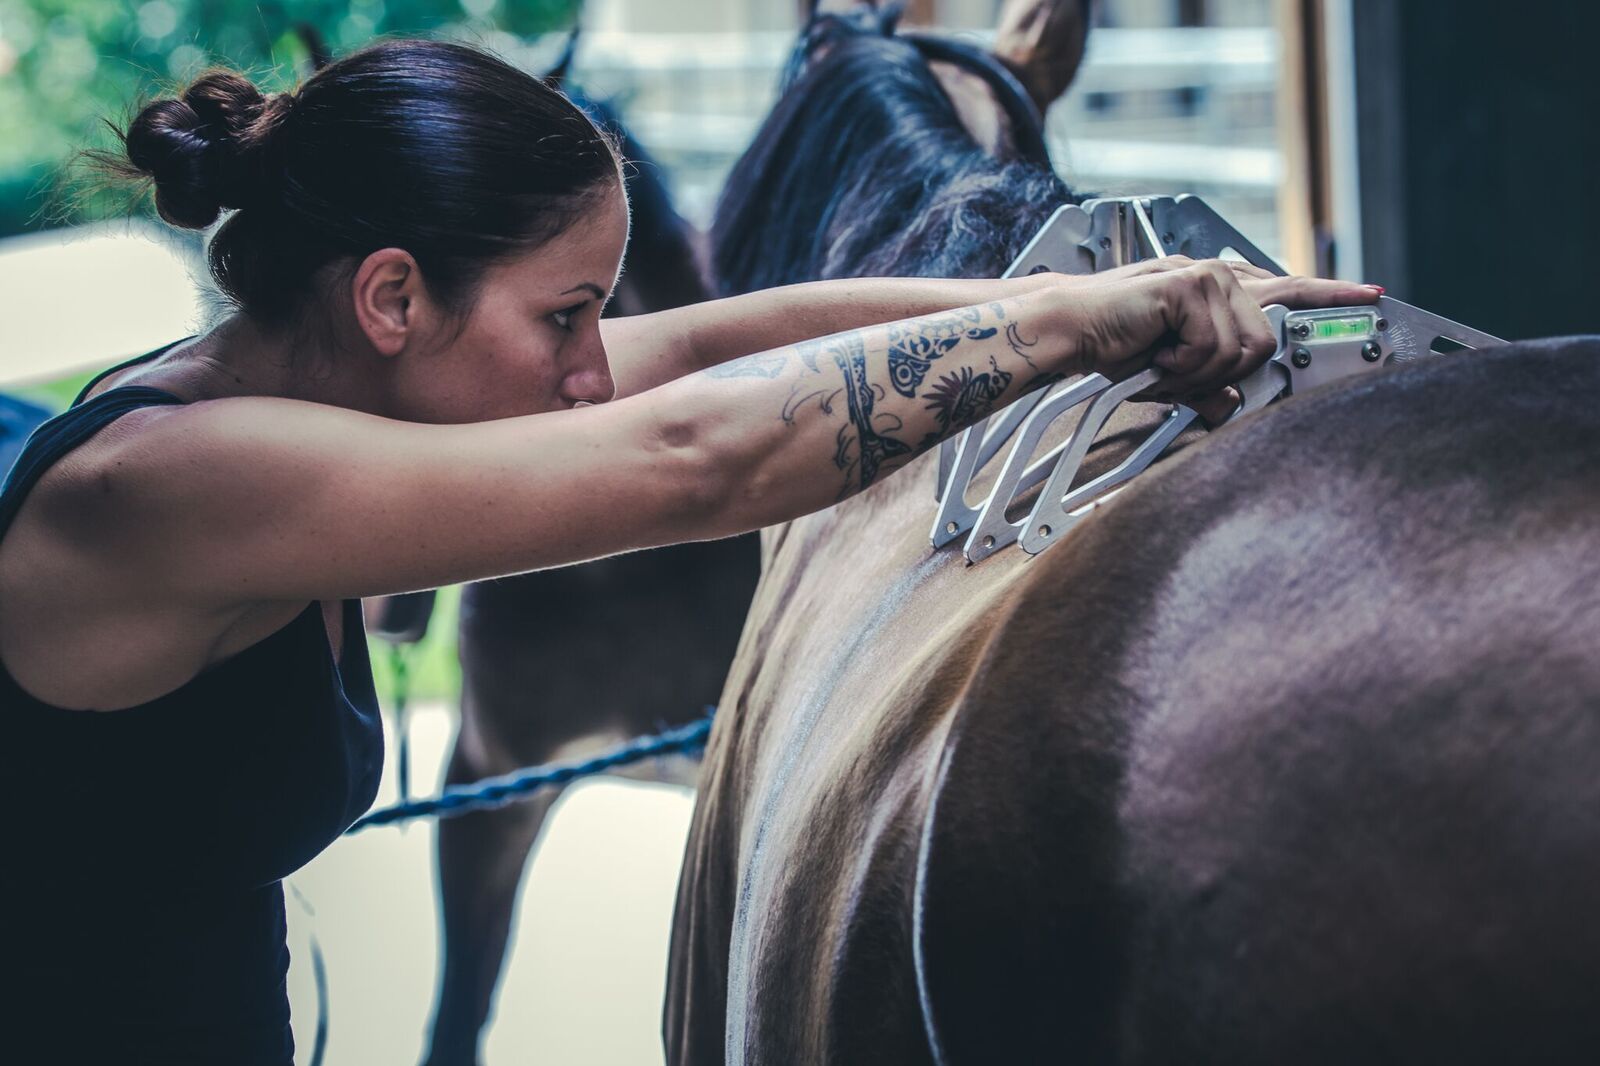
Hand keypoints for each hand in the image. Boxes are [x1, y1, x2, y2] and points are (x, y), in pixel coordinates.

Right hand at [1058, 258, 1379, 397]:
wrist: (1068, 331)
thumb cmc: (1111, 345)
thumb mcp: (1172, 372)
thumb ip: (1208, 383)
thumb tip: (1230, 404)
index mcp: (1218, 291)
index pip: (1288, 289)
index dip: (1331, 294)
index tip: (1370, 296)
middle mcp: (1219, 277)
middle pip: (1268, 339)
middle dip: (1225, 372)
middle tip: (1178, 375)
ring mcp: (1207, 277)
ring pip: (1243, 349)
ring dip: (1198, 372)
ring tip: (1162, 365)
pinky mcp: (1190, 285)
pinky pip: (1214, 346)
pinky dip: (1182, 365)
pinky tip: (1156, 355)